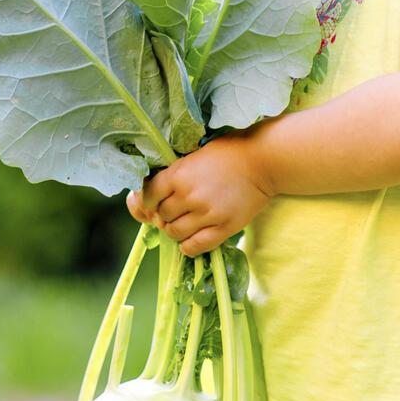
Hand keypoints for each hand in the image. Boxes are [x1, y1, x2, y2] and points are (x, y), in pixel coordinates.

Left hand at [125, 131, 276, 255]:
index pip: (147, 197)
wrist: (263, 161)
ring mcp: (207, 214)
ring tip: (186, 221)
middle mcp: (189, 196)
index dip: (147, 202)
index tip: (156, 201)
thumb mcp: (192, 157)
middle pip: (160, 216)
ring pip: (174, 233)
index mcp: (178, 175)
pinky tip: (192, 237)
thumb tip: (137, 202)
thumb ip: (168, 177)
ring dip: (175, 230)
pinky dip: (188, 246)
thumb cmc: (226, 154)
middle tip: (176, 209)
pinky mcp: (224, 228)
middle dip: (163, 215)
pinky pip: (195, 246)